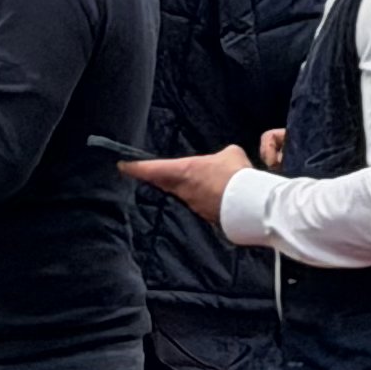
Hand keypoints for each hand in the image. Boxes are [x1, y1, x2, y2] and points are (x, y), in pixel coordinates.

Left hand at [123, 143, 258, 225]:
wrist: (248, 203)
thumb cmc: (234, 174)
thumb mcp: (230, 154)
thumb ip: (221, 156)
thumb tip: (223, 160)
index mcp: (183, 171)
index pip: (151, 169)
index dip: (135, 167)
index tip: (122, 166)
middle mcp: (182, 190)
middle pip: (162, 183)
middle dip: (156, 178)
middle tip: (150, 174)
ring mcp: (193, 205)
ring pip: (182, 194)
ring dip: (184, 188)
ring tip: (192, 183)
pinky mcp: (206, 216)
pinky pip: (198, 203)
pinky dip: (202, 198)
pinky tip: (212, 196)